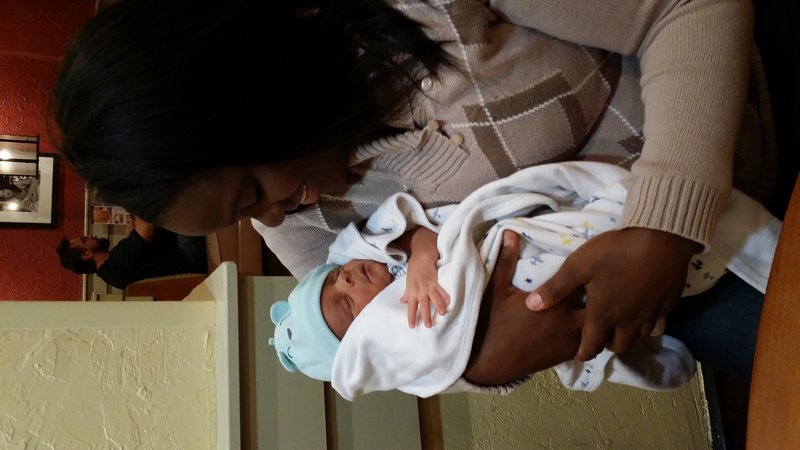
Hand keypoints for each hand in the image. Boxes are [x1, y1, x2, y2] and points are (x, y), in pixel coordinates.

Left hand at [400, 260, 449, 327]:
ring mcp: (429, 286)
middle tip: (429, 325)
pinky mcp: (436, 282)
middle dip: (426, 316)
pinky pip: (442, 290)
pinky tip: (449, 302)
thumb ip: (407, 293)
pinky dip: (445, 296)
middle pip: (424, 306)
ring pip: (435, 299)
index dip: (411, 317)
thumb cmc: (414, 270)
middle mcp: (420, 291)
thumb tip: (402, 301)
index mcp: (412, 292)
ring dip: (439, 306)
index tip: (412, 326)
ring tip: (443, 313)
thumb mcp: (408, 283)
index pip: (411, 307)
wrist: (421, 258)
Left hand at [526, 227, 698, 360]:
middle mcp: (628, 321)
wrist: (662, 239)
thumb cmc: (615, 251)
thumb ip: (556, 288)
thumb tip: (531, 307)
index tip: (578, 354)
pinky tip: (641, 310)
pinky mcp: (667, 305)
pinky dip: (645, 322)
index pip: (591, 346)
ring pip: (638, 338)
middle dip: (606, 346)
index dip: (583, 353)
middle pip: (618, 347)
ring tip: (618, 325)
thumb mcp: (578, 266)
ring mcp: (650, 314)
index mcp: (603, 314)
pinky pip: (655, 323)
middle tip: (599, 336)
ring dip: (627, 336)